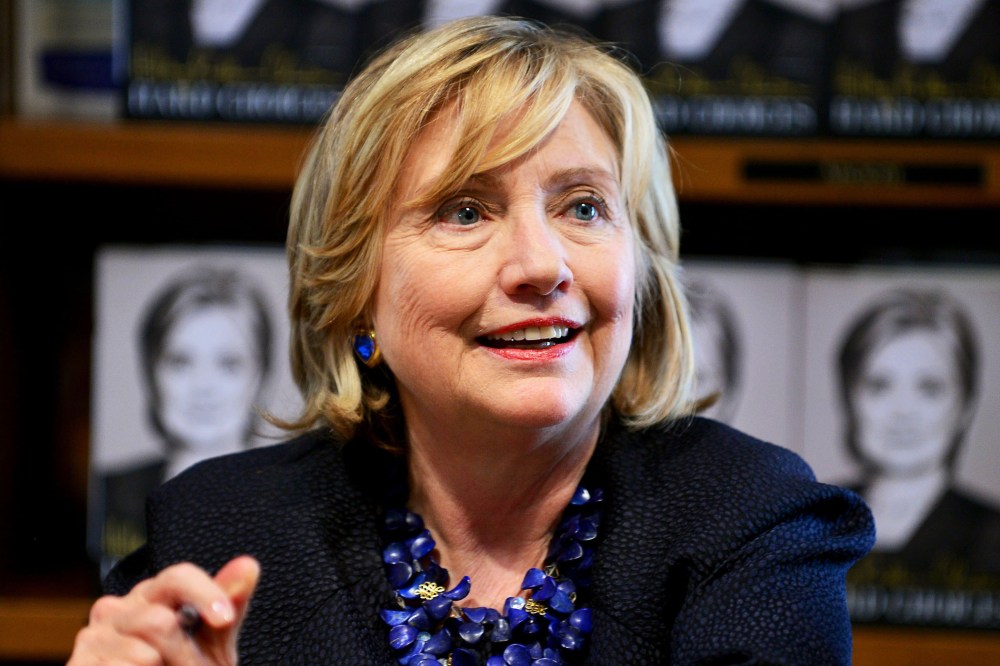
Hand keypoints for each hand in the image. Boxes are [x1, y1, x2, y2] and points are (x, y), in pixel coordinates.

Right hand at [68, 555, 259, 665]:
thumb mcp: (213, 641)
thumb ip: (229, 604)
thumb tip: (248, 565)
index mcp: (154, 594)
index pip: (179, 577)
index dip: (205, 595)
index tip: (224, 619)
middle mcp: (119, 608)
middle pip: (160, 621)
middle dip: (183, 653)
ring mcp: (95, 636)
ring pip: (144, 652)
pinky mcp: (80, 664)